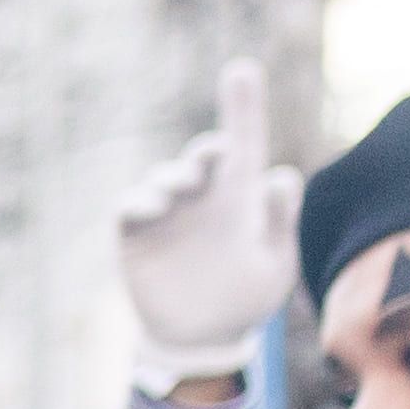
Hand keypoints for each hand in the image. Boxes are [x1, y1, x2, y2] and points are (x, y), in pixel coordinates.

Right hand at [118, 59, 302, 390]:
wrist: (200, 338)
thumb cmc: (245, 298)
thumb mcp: (274, 263)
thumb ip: (278, 221)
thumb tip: (278, 174)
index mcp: (242, 197)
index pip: (246, 144)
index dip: (244, 107)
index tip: (241, 69)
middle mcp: (204, 197)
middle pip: (203, 157)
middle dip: (205, 153)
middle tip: (209, 164)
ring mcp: (167, 214)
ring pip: (165, 178)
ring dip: (173, 178)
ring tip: (177, 193)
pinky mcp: (136, 234)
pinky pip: (131, 206)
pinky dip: (139, 200)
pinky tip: (151, 208)